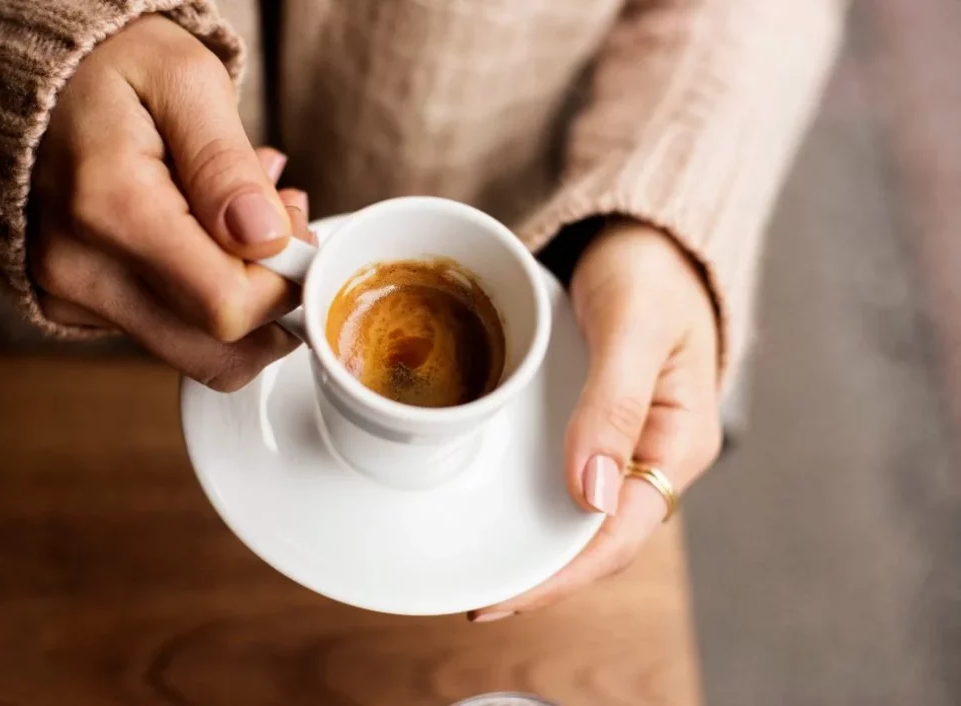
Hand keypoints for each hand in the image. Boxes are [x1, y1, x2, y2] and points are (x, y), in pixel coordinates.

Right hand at [30, 16, 313, 390]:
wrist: (28, 76)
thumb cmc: (110, 67)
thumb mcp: (184, 79)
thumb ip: (227, 165)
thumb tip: (265, 239)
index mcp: (110, 208)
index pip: (228, 307)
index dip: (285, 284)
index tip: (296, 231)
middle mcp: (80, 269)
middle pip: (216, 353)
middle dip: (273, 303)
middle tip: (280, 229)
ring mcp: (70, 296)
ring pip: (196, 350)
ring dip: (242, 299)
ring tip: (244, 220)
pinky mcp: (73, 307)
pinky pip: (166, 332)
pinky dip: (203, 294)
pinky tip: (205, 233)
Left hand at [470, 219, 722, 620]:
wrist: (645, 230)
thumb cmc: (651, 267)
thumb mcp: (633, 327)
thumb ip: (614, 403)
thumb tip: (588, 495)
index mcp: (678, 441)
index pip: (620, 533)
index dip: (562, 574)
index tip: (501, 597)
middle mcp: (652, 453)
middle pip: (596, 537)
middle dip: (540, 575)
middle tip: (474, 597)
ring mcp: (623, 440)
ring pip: (578, 513)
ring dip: (532, 544)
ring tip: (475, 565)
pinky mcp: (595, 421)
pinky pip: (564, 474)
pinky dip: (530, 499)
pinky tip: (492, 505)